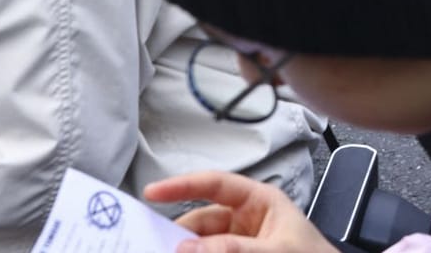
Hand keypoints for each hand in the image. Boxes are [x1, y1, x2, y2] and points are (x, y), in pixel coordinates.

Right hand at [145, 171, 340, 252]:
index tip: (152, 192)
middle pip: (201, 222)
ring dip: (186, 250)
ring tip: (164, 250)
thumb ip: (235, 249)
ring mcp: (239, 244)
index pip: (215, 184)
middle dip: (179, 234)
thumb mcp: (277, 250)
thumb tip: (190, 248)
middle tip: (154, 244)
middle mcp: (245, 220)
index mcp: (259, 201)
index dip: (182, 185)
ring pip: (202, 245)